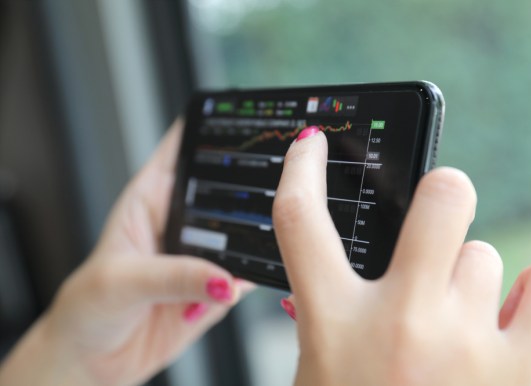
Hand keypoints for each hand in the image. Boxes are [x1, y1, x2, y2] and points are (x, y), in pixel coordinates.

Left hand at [0, 119, 253, 385]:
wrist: (95, 358)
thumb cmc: (89, 306)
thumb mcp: (123, 282)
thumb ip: (174, 276)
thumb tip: (223, 276)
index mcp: (153, 196)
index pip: (186, 144)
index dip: (215, 125)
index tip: (248, 115)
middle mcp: (184, 219)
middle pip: (229, 184)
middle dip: (254, 180)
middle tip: (279, 183)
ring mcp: (204, 251)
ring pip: (245, 229)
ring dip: (259, 232)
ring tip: (268, 237)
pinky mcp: (217, 284)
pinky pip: (248, 272)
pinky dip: (258, 273)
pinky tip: (254, 277)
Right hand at [273, 129, 530, 385]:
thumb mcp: (322, 372)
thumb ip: (334, 315)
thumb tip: (351, 270)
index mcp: (334, 324)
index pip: (301, 220)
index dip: (301, 170)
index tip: (313, 145)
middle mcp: (400, 322)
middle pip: (443, 196)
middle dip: (444, 189)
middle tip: (440, 206)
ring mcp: (465, 342)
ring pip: (486, 253)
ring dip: (470, 277)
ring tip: (457, 323)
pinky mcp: (520, 371)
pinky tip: (516, 312)